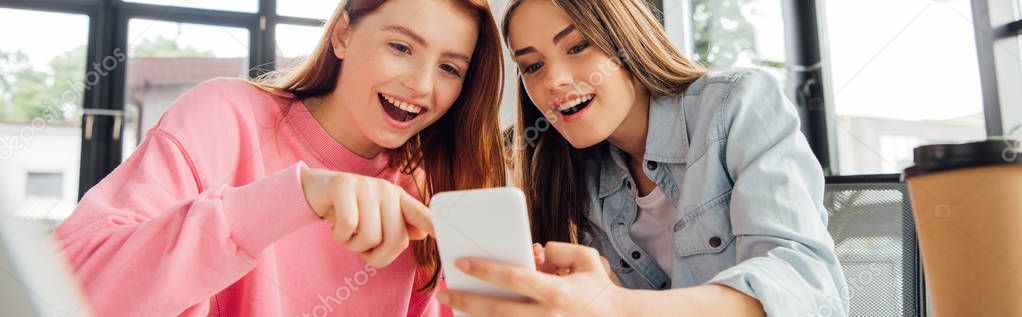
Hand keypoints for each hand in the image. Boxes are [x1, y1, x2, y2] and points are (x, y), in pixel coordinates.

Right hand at [300, 168, 433, 267]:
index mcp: (398, 199)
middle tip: (360, 246)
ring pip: (369, 237)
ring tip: (347, 233)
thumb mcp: (375, 216)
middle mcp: (387, 190)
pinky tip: (334, 226)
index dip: (434, 224)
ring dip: (353, 245)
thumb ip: (398, 225)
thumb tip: (423, 233)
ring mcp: (366, 185)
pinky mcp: (343, 185)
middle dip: (376, 254)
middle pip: (395, 239)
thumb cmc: (350, 209)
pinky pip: (348, 226)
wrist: (315, 190)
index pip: (421, 213)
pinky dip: (339, 235)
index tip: (445, 234)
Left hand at [439, 242, 624, 316]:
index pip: (513, 278)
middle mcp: (546, 316)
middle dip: (465, 300)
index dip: (485, 270)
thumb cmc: (599, 289)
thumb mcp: (586, 258)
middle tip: (442, 291)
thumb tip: (534, 253)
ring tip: (453, 305)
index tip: (461, 262)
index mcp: (555, 292)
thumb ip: (558, 249)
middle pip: (496, 310)